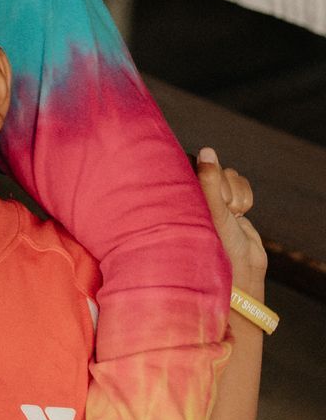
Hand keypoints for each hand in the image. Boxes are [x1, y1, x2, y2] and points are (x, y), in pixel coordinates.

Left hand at [196, 146, 266, 291]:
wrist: (240, 269)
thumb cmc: (215, 244)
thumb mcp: (212, 212)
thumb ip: (209, 181)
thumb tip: (208, 150)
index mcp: (174, 192)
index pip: (185, 163)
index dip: (203, 175)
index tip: (208, 195)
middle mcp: (191, 190)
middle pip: (212, 166)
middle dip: (223, 188)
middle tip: (222, 210)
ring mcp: (211, 194)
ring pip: (229, 174)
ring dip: (235, 195)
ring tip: (231, 216)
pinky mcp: (229, 199)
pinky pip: (241, 183)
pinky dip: (245, 198)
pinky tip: (240, 215)